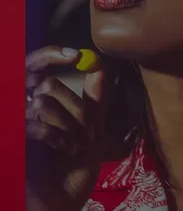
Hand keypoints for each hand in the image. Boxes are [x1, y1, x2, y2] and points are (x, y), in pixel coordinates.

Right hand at [25, 46, 105, 210]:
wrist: (63, 200)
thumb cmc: (74, 168)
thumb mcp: (91, 129)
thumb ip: (93, 98)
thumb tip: (99, 66)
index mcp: (39, 102)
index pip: (35, 66)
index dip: (49, 55)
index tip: (74, 55)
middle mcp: (23, 109)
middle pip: (47, 84)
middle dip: (76, 107)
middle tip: (87, 130)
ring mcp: (16, 125)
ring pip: (44, 103)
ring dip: (70, 126)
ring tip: (75, 145)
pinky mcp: (13, 141)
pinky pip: (37, 124)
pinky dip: (58, 137)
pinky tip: (64, 150)